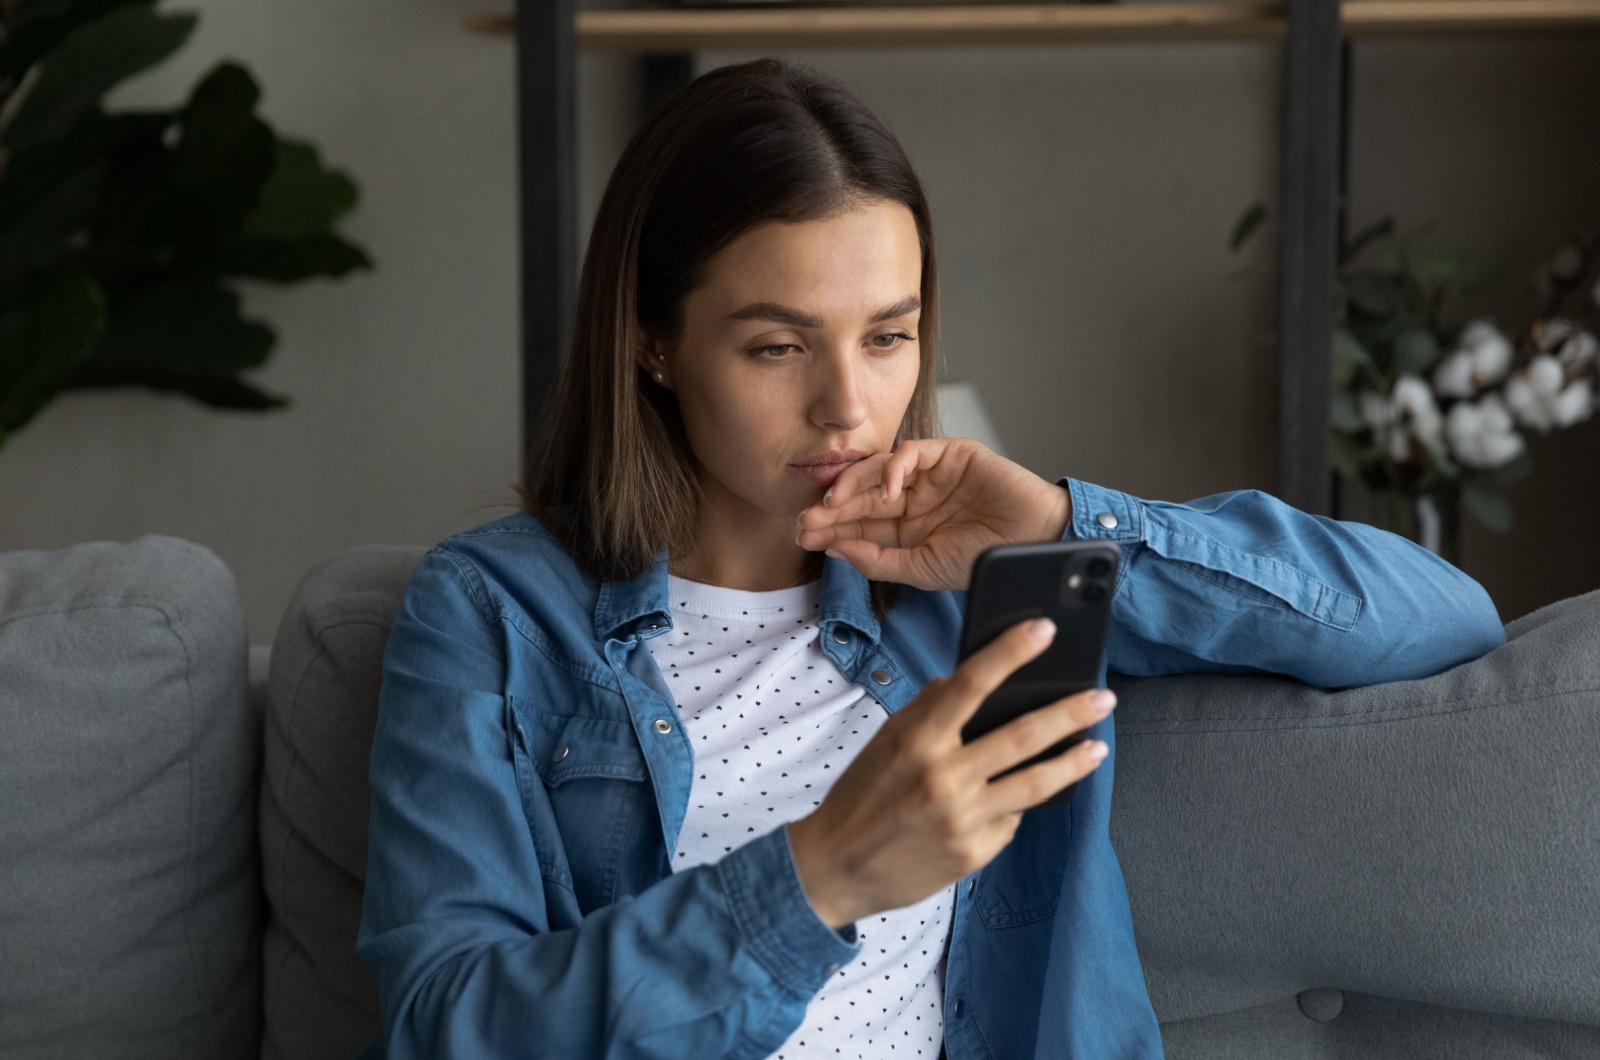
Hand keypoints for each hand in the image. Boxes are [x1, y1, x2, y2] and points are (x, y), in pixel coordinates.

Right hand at [786, 616, 1113, 928]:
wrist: (836, 868)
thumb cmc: (860, 796)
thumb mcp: (885, 742)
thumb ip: (926, 710)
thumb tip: (959, 681)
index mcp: (918, 740)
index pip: (972, 683)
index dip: (1011, 651)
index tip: (1044, 629)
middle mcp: (945, 777)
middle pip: (1023, 735)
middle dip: (1071, 712)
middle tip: (1103, 697)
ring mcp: (963, 819)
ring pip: (1035, 783)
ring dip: (1073, 761)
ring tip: (1097, 746)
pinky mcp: (974, 853)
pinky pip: (1010, 819)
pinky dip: (1016, 804)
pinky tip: (1020, 796)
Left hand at [794, 438, 1071, 590]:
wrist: (1035, 543)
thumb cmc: (986, 559)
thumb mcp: (922, 569)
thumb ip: (878, 560)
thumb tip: (835, 548)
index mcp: (908, 528)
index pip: (859, 524)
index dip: (831, 528)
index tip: (803, 536)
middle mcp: (915, 499)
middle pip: (862, 497)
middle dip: (832, 508)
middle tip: (806, 518)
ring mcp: (931, 475)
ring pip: (879, 471)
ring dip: (853, 485)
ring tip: (834, 503)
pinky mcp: (951, 454)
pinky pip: (913, 452)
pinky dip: (894, 466)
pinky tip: (886, 489)